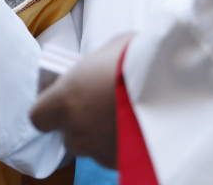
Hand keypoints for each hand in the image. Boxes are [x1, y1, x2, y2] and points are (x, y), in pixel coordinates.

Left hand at [28, 33, 133, 168]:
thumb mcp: (106, 51)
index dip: (48, 112)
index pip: (37, 118)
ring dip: (100, 137)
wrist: (174, 82)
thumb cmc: (137, 59)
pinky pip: (115, 156)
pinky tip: (135, 128)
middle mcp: (78, 131)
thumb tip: (92, 69)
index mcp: (63, 101)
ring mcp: (101, 150)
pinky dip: (121, 145)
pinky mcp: (125, 161)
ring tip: (120, 118)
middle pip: (68, 137)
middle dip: (79, 126)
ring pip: (92, 149)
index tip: (60, 102)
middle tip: (96, 109)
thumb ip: (89, 67)